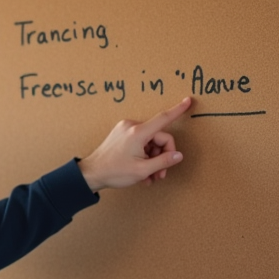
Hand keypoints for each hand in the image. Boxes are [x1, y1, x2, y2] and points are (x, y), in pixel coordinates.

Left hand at [78, 97, 192, 191]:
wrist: (91, 173)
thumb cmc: (114, 172)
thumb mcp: (143, 170)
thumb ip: (163, 162)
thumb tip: (178, 155)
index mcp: (138, 132)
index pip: (163, 118)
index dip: (178, 110)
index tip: (188, 101)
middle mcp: (131, 126)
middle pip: (159, 138)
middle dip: (162, 157)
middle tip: (160, 175)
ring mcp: (125, 129)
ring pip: (150, 142)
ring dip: (153, 160)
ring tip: (150, 177)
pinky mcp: (121, 134)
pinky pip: (140, 143)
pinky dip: (144, 156)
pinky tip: (142, 172)